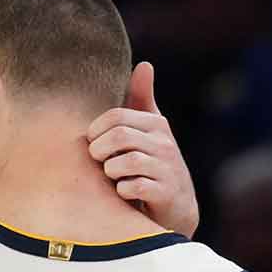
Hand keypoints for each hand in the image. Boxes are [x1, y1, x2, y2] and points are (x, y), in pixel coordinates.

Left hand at [87, 61, 199, 235]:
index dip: (96, 131)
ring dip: (110, 172)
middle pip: (118, 137)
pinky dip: (122, 191)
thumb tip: (145, 64)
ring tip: (112, 176)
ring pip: (124, 162)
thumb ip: (142, 98)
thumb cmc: (154, 162)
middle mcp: (165, 144)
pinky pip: (133, 187)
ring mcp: (167, 169)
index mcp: (157, 124)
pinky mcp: (166, 194)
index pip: (116, 117)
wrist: (177, 207)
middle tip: (99, 161)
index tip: (93, 143)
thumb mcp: (150, 129)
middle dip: (100, 151)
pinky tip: (124, 192)